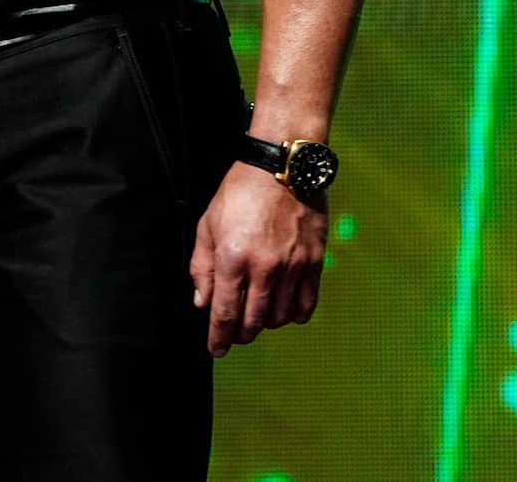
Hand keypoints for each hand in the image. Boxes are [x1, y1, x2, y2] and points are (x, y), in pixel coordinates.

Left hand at [190, 162, 327, 356]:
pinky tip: (286, 313)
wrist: (280, 168)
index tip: (216, 349)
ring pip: (280, 316)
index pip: (225, 313)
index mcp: (233, 259)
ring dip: (266, 324)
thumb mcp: (207, 226)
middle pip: (253, 321)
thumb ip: (202, 267)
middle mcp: (264, 268)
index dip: (219, 336)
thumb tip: (202, 302)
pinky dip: (295, 315)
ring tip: (257, 318)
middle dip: (240, 334)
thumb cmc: (239, 193)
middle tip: (234, 336)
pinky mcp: (314, 262)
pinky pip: (307, 303)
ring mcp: (293, 267)